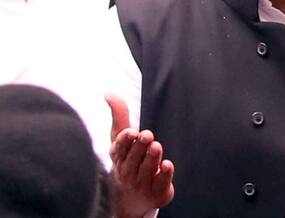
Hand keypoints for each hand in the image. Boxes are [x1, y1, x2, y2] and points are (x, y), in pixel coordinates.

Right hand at [106, 95, 174, 217]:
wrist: (133, 199)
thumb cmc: (127, 160)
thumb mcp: (121, 139)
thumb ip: (119, 116)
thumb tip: (109, 93)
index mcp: (119, 158)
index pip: (119, 149)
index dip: (125, 141)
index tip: (131, 132)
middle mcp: (128, 172)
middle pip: (134, 159)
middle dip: (140, 147)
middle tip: (147, 135)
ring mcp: (142, 184)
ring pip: (147, 170)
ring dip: (152, 158)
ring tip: (156, 146)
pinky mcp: (158, 192)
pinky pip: (161, 183)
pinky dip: (164, 175)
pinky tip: (167, 165)